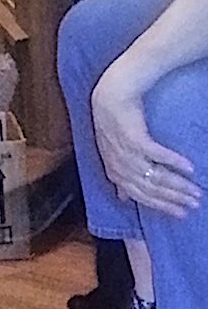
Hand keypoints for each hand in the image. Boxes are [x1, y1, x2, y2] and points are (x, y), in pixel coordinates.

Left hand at [91, 63, 201, 218]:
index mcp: (115, 174)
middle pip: (150, 190)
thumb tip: (123, 198)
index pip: (141, 197)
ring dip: (178, 185)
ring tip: (196, 190)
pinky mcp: (134, 139)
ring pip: (155, 177)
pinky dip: (174, 162)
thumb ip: (121, 177)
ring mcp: (126, 154)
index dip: (162, 207)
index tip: (181, 213)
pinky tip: (189, 168)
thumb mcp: (113, 154)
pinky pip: (157, 155)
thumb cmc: (116, 123)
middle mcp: (120, 168)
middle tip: (195, 204)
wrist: (112, 94)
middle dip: (174, 199)